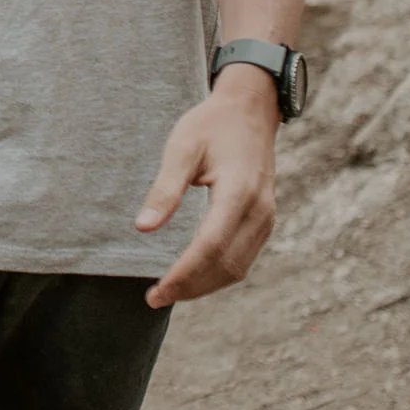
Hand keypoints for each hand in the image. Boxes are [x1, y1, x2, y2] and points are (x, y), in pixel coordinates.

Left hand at [138, 71, 280, 309]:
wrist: (250, 111)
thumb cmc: (211, 125)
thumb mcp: (181, 147)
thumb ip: (164, 189)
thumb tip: (143, 228)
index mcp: (238, 192)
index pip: (210, 246)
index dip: (183, 273)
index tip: (156, 291)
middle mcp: (259, 211)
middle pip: (226, 265)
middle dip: (190, 286)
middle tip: (154, 298)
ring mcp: (266, 218)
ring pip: (238, 268)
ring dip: (204, 285)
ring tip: (169, 292)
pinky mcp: (264, 221)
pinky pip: (244, 258)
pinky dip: (218, 273)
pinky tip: (193, 276)